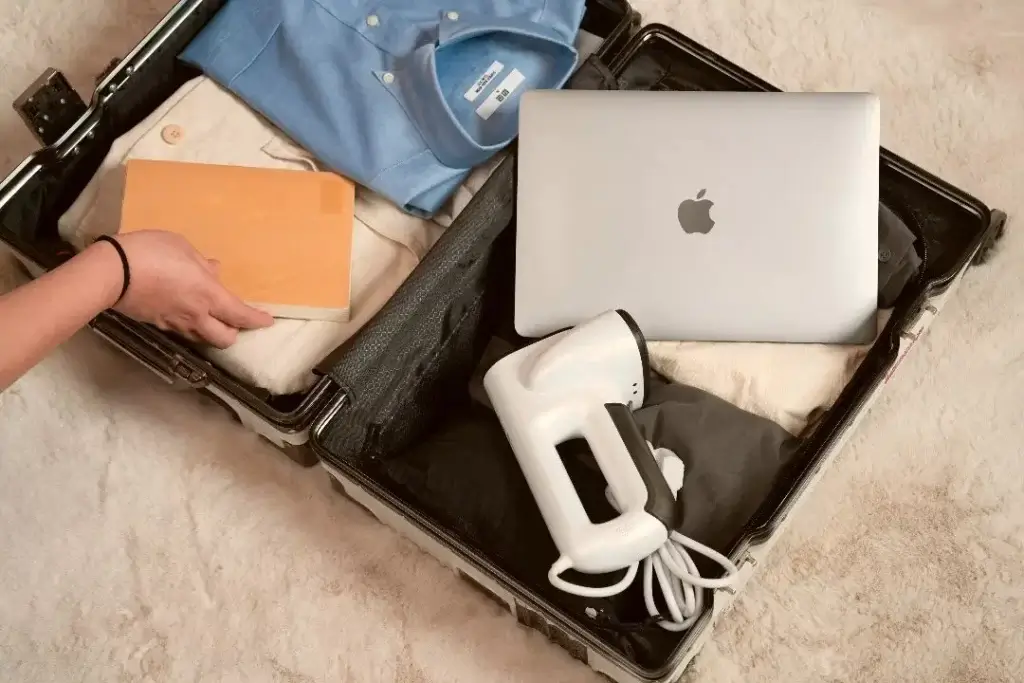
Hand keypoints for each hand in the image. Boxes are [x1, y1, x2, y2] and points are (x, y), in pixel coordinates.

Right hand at [104, 230, 273, 347]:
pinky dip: (190, 326)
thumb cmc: (150, 252)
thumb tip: (213, 270)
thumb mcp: (182, 247)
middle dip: (234, 333)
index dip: (257, 321)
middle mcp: (196, 315)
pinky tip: (185, 313)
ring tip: (212, 320)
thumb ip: (201, 263)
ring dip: (212, 333)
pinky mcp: (157, 324)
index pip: (241, 315)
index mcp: (209, 295)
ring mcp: (175, 323)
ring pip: (202, 338)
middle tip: (236, 322)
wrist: (111, 272)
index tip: (267, 322)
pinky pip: (181, 331)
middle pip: (224, 338)